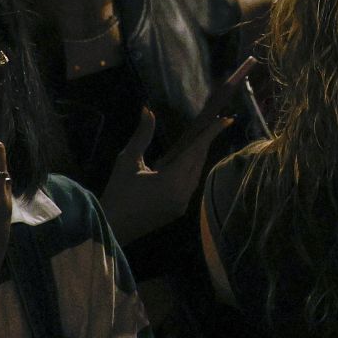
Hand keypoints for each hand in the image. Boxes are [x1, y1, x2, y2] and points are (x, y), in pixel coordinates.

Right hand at [100, 59, 251, 243]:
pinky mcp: (179, 211)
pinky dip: (191, 171)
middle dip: (205, 142)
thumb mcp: (127, 162)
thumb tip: (148, 111)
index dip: (211, 133)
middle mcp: (183, 192)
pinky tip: (186, 162)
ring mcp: (183, 204)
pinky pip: (191, 185)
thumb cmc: (117, 193)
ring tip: (200, 139)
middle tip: (212, 124)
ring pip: (196, 174)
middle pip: (199, 161)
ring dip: (198, 157)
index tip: (226, 119)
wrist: (111, 227)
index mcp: (172, 180)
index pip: (196, 150)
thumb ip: (142, 136)